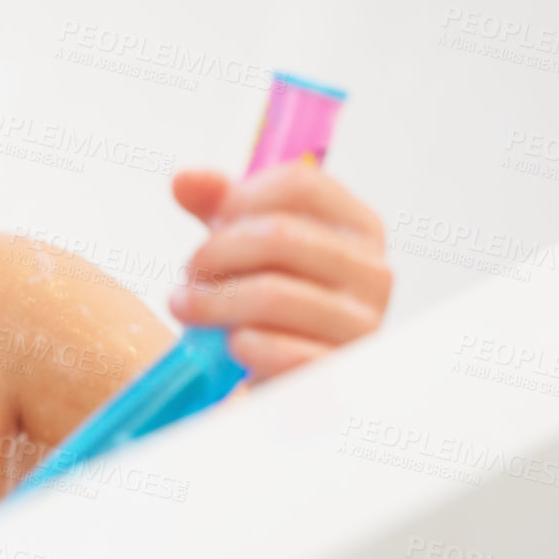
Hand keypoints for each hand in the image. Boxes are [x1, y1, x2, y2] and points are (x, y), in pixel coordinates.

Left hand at [168, 161, 391, 382]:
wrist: (291, 377)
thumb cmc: (274, 301)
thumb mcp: (249, 245)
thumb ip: (221, 206)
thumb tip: (185, 180)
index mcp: (358, 227)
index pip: (300, 184)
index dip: (242, 197)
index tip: (212, 220)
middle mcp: (372, 271)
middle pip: (279, 235)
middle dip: (216, 252)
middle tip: (190, 274)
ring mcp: (362, 325)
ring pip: (271, 294)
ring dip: (213, 300)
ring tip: (189, 306)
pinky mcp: (340, 372)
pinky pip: (279, 350)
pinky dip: (242, 344)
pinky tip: (232, 344)